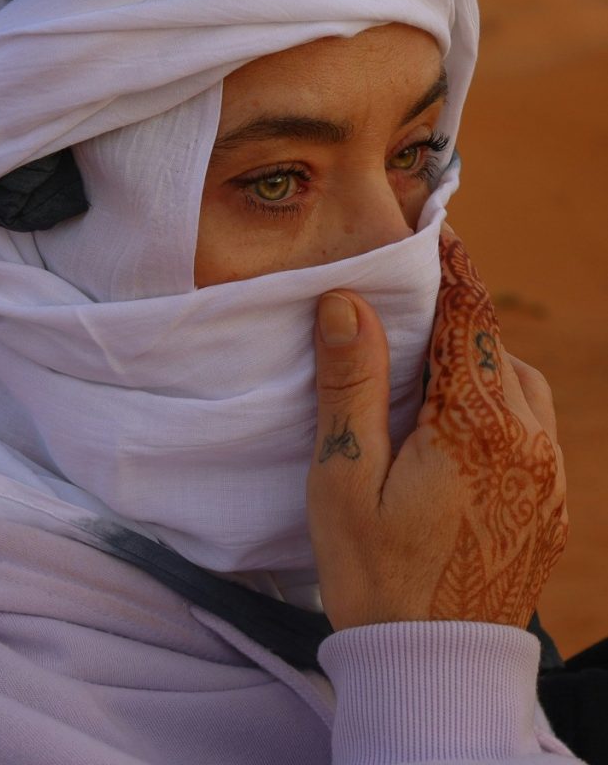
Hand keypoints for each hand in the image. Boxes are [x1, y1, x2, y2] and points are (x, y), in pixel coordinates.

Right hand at [306, 228, 567, 630]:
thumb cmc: (376, 575)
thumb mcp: (346, 479)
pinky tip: (466, 426)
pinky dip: (504, 406)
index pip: (468, 322)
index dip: (452, 272)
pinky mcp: (553, 505)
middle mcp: (528, 443)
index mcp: (476, 428)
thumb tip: (348, 302)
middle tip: (420, 303)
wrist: (433, 667)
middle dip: (461, 317)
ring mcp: (549, 477)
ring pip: (523, 388)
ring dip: (485, 365)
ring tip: (438, 369)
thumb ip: (352, 386)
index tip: (441, 232)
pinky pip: (536, 429)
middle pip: (497, 350)